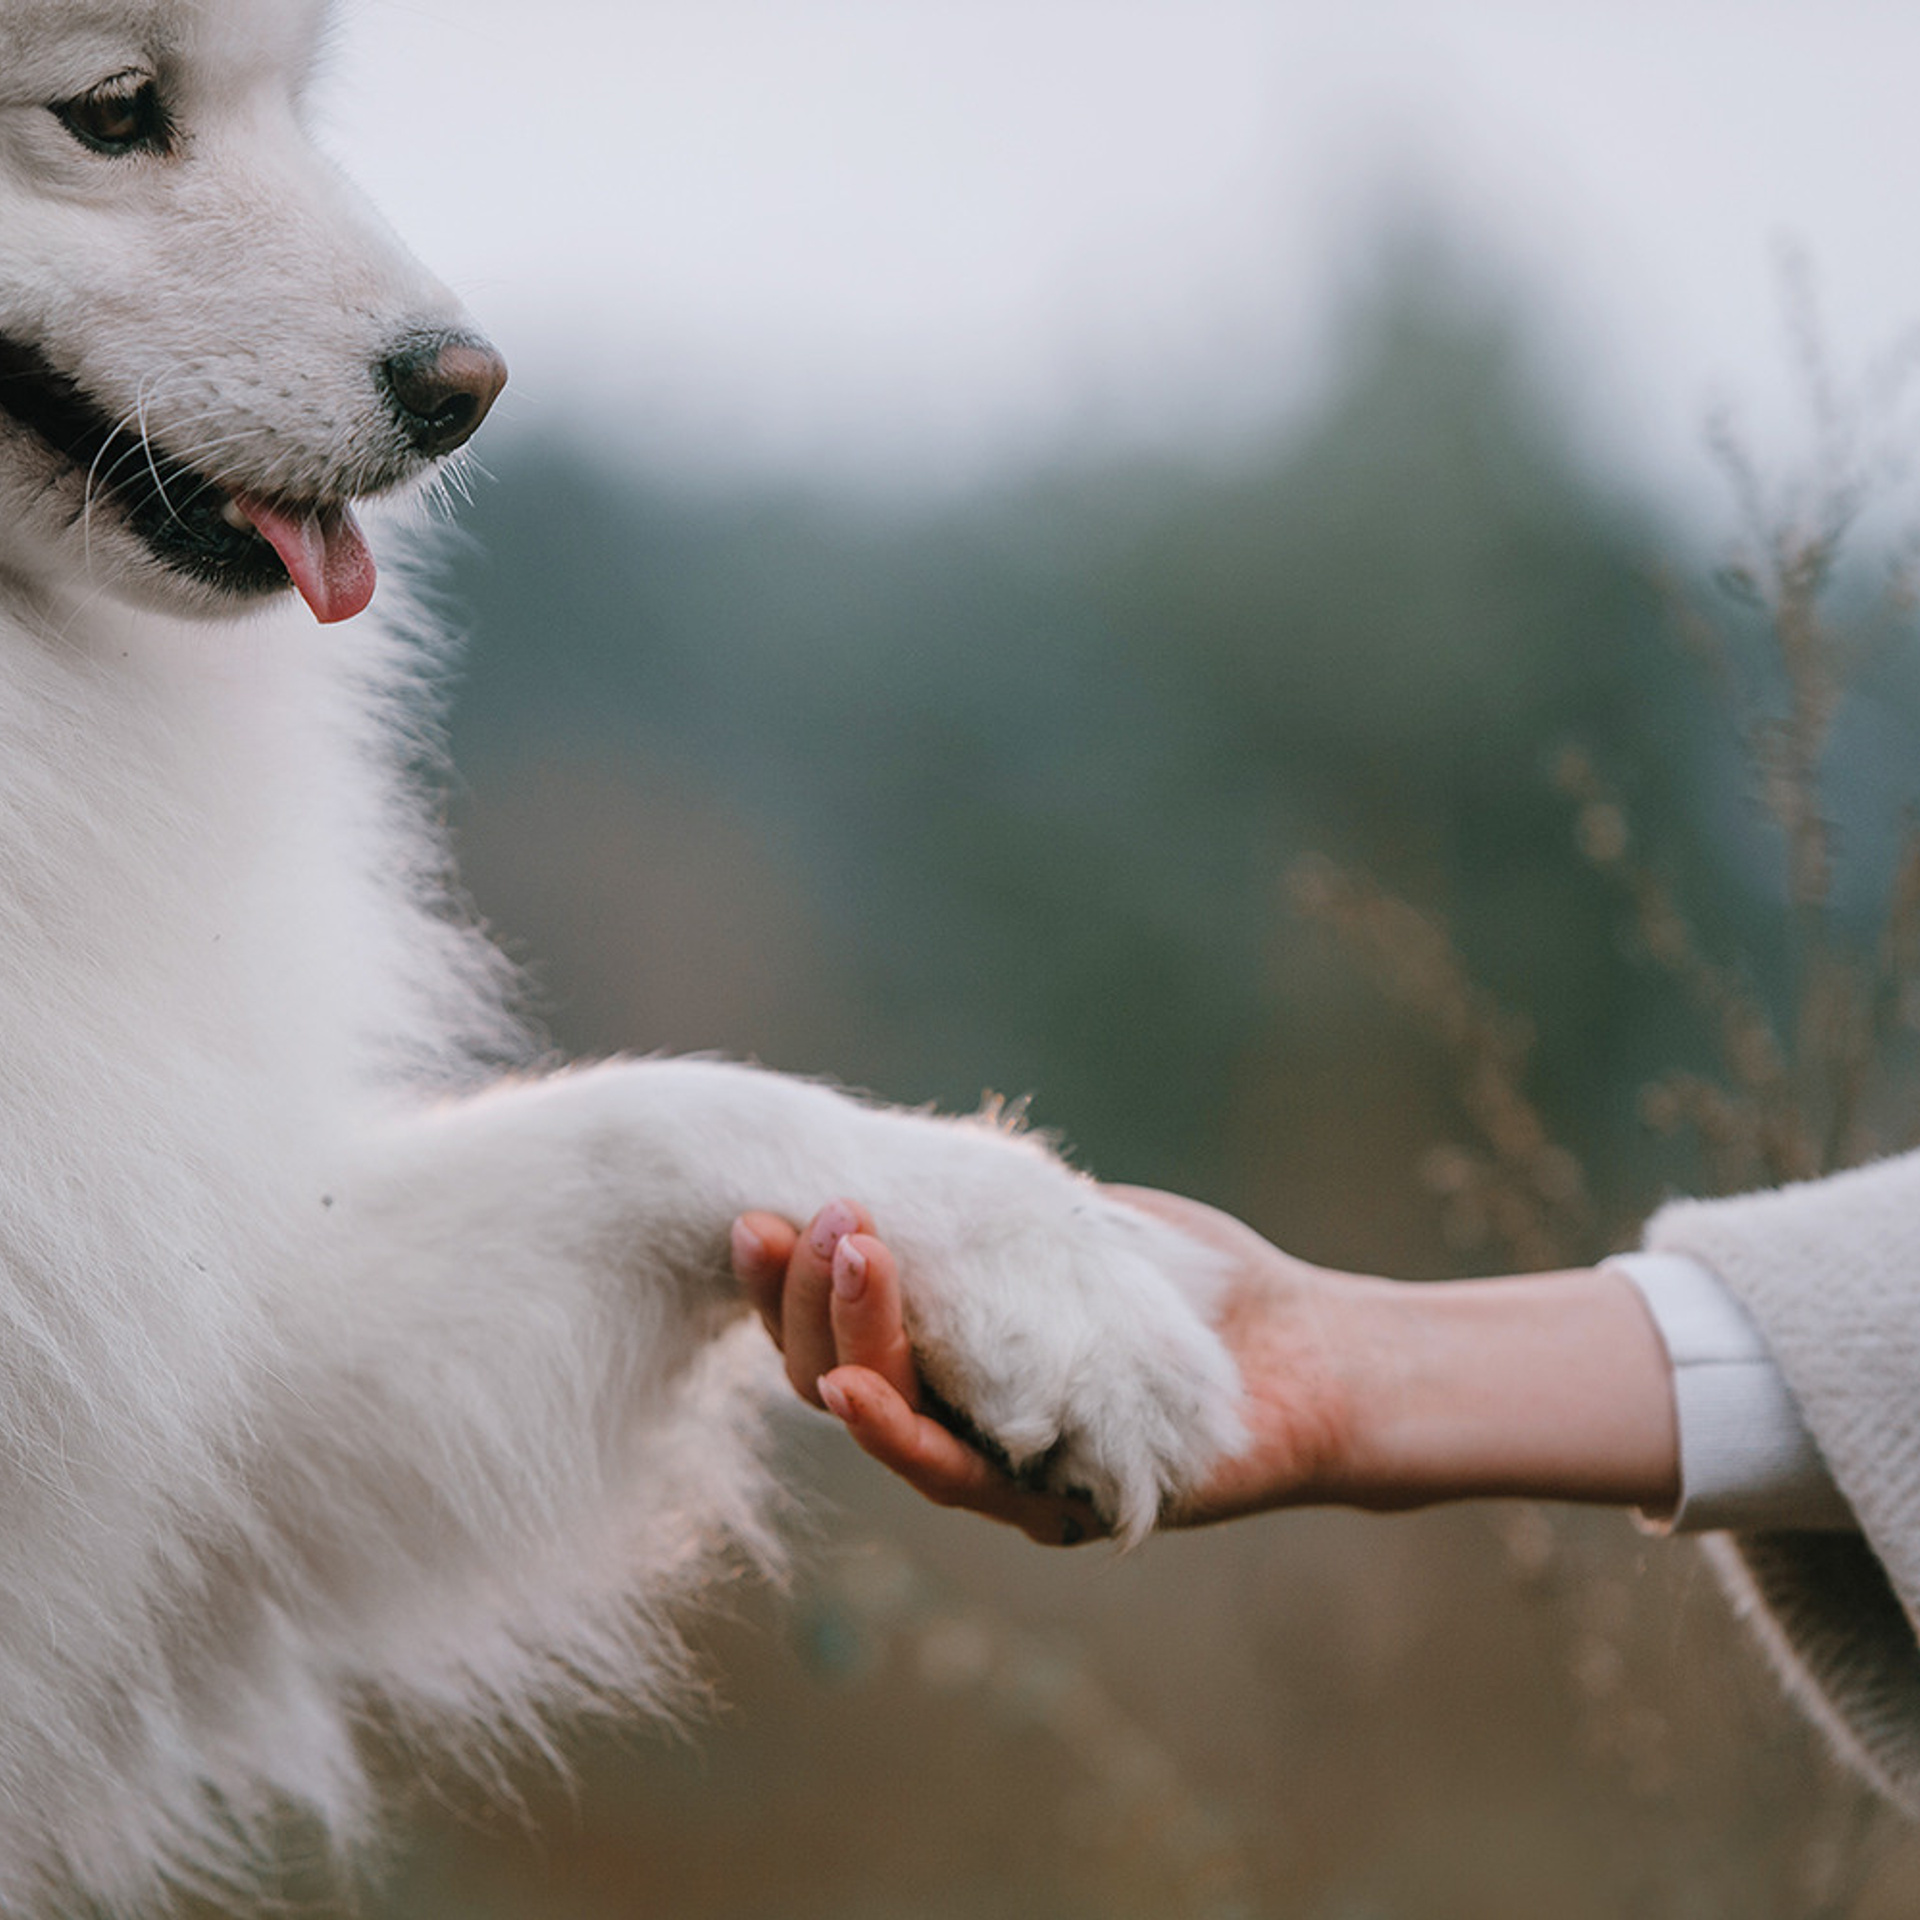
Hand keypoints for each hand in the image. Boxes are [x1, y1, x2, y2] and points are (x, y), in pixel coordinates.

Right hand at [730, 1187, 1361, 1543]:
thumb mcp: (1068, 1223)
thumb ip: (982, 1212)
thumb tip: (882, 1168)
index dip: (789, 1269)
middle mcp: (954, 1412)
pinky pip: (952, 1477)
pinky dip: (895, 1433)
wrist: (1307, 1350)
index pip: (840, 1314)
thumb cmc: (1187, 1284)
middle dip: (805, 1292)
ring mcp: (994, 1467)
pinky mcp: (1047, 1507)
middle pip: (835, 1368)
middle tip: (816, 1213)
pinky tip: (853, 1388)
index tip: (764, 1201)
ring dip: (849, 1337)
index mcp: (948, 1346)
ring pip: (882, 1417)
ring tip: (844, 1255)